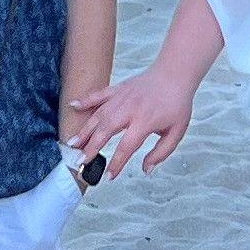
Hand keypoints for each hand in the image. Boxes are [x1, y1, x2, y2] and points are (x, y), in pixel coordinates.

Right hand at [70, 64, 199, 181]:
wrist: (176, 73)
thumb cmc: (177, 103)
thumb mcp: (177, 132)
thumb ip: (161, 153)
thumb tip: (146, 169)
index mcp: (145, 122)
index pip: (126, 147)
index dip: (116, 163)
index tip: (109, 176)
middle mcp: (129, 109)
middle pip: (105, 131)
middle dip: (91, 147)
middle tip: (80, 161)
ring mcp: (122, 97)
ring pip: (98, 115)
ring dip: (84, 130)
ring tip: (72, 143)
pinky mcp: (118, 88)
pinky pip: (99, 94)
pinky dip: (86, 100)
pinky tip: (73, 106)